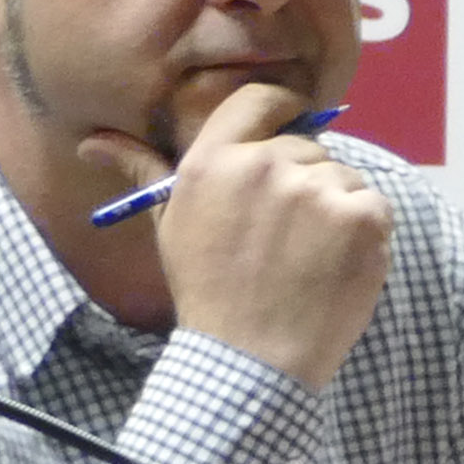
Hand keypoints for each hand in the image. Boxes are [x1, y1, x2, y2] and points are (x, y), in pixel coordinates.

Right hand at [141, 80, 388, 388]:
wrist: (250, 363)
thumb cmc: (208, 293)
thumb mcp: (170, 228)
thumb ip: (143, 172)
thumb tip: (90, 144)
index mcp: (213, 162)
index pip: (261, 100)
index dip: (282, 115)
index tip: (287, 139)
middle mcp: (264, 166)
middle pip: (307, 148)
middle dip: (303, 184)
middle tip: (285, 239)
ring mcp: (317, 190)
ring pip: (342, 177)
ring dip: (335, 210)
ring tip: (308, 259)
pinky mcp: (361, 216)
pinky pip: (373, 205)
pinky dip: (364, 235)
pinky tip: (335, 268)